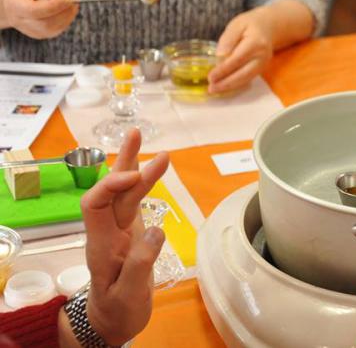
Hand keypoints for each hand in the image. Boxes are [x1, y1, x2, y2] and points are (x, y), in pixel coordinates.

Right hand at [0, 0, 77, 38]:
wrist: (14, 0)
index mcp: (14, 5)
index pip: (34, 11)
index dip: (53, 6)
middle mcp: (20, 22)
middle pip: (45, 24)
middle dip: (63, 12)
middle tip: (72, 0)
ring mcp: (30, 30)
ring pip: (53, 29)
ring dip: (67, 17)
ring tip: (70, 3)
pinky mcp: (41, 34)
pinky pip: (56, 31)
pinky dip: (66, 21)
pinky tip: (67, 10)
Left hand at [61, 129, 168, 345]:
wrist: (111, 321)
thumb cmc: (119, 310)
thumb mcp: (130, 293)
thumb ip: (141, 263)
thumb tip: (157, 229)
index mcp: (102, 244)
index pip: (96, 205)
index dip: (111, 185)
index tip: (136, 177)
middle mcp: (108, 231)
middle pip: (112, 191)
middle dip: (125, 164)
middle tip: (138, 136)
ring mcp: (118, 230)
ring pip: (123, 193)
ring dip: (132, 165)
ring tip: (142, 137)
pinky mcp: (130, 232)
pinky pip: (133, 202)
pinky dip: (141, 182)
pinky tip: (148, 168)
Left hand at [208, 6, 274, 93]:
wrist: (268, 28)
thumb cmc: (250, 25)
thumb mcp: (237, 25)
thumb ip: (228, 39)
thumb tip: (219, 55)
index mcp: (256, 43)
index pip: (237, 59)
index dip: (223, 70)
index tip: (211, 77)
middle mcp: (262, 56)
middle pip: (243, 73)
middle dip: (226, 83)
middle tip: (211, 88)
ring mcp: (263, 65)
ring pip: (246, 79)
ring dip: (230, 86)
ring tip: (214, 90)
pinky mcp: (261, 70)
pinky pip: (247, 79)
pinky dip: (235, 85)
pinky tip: (224, 87)